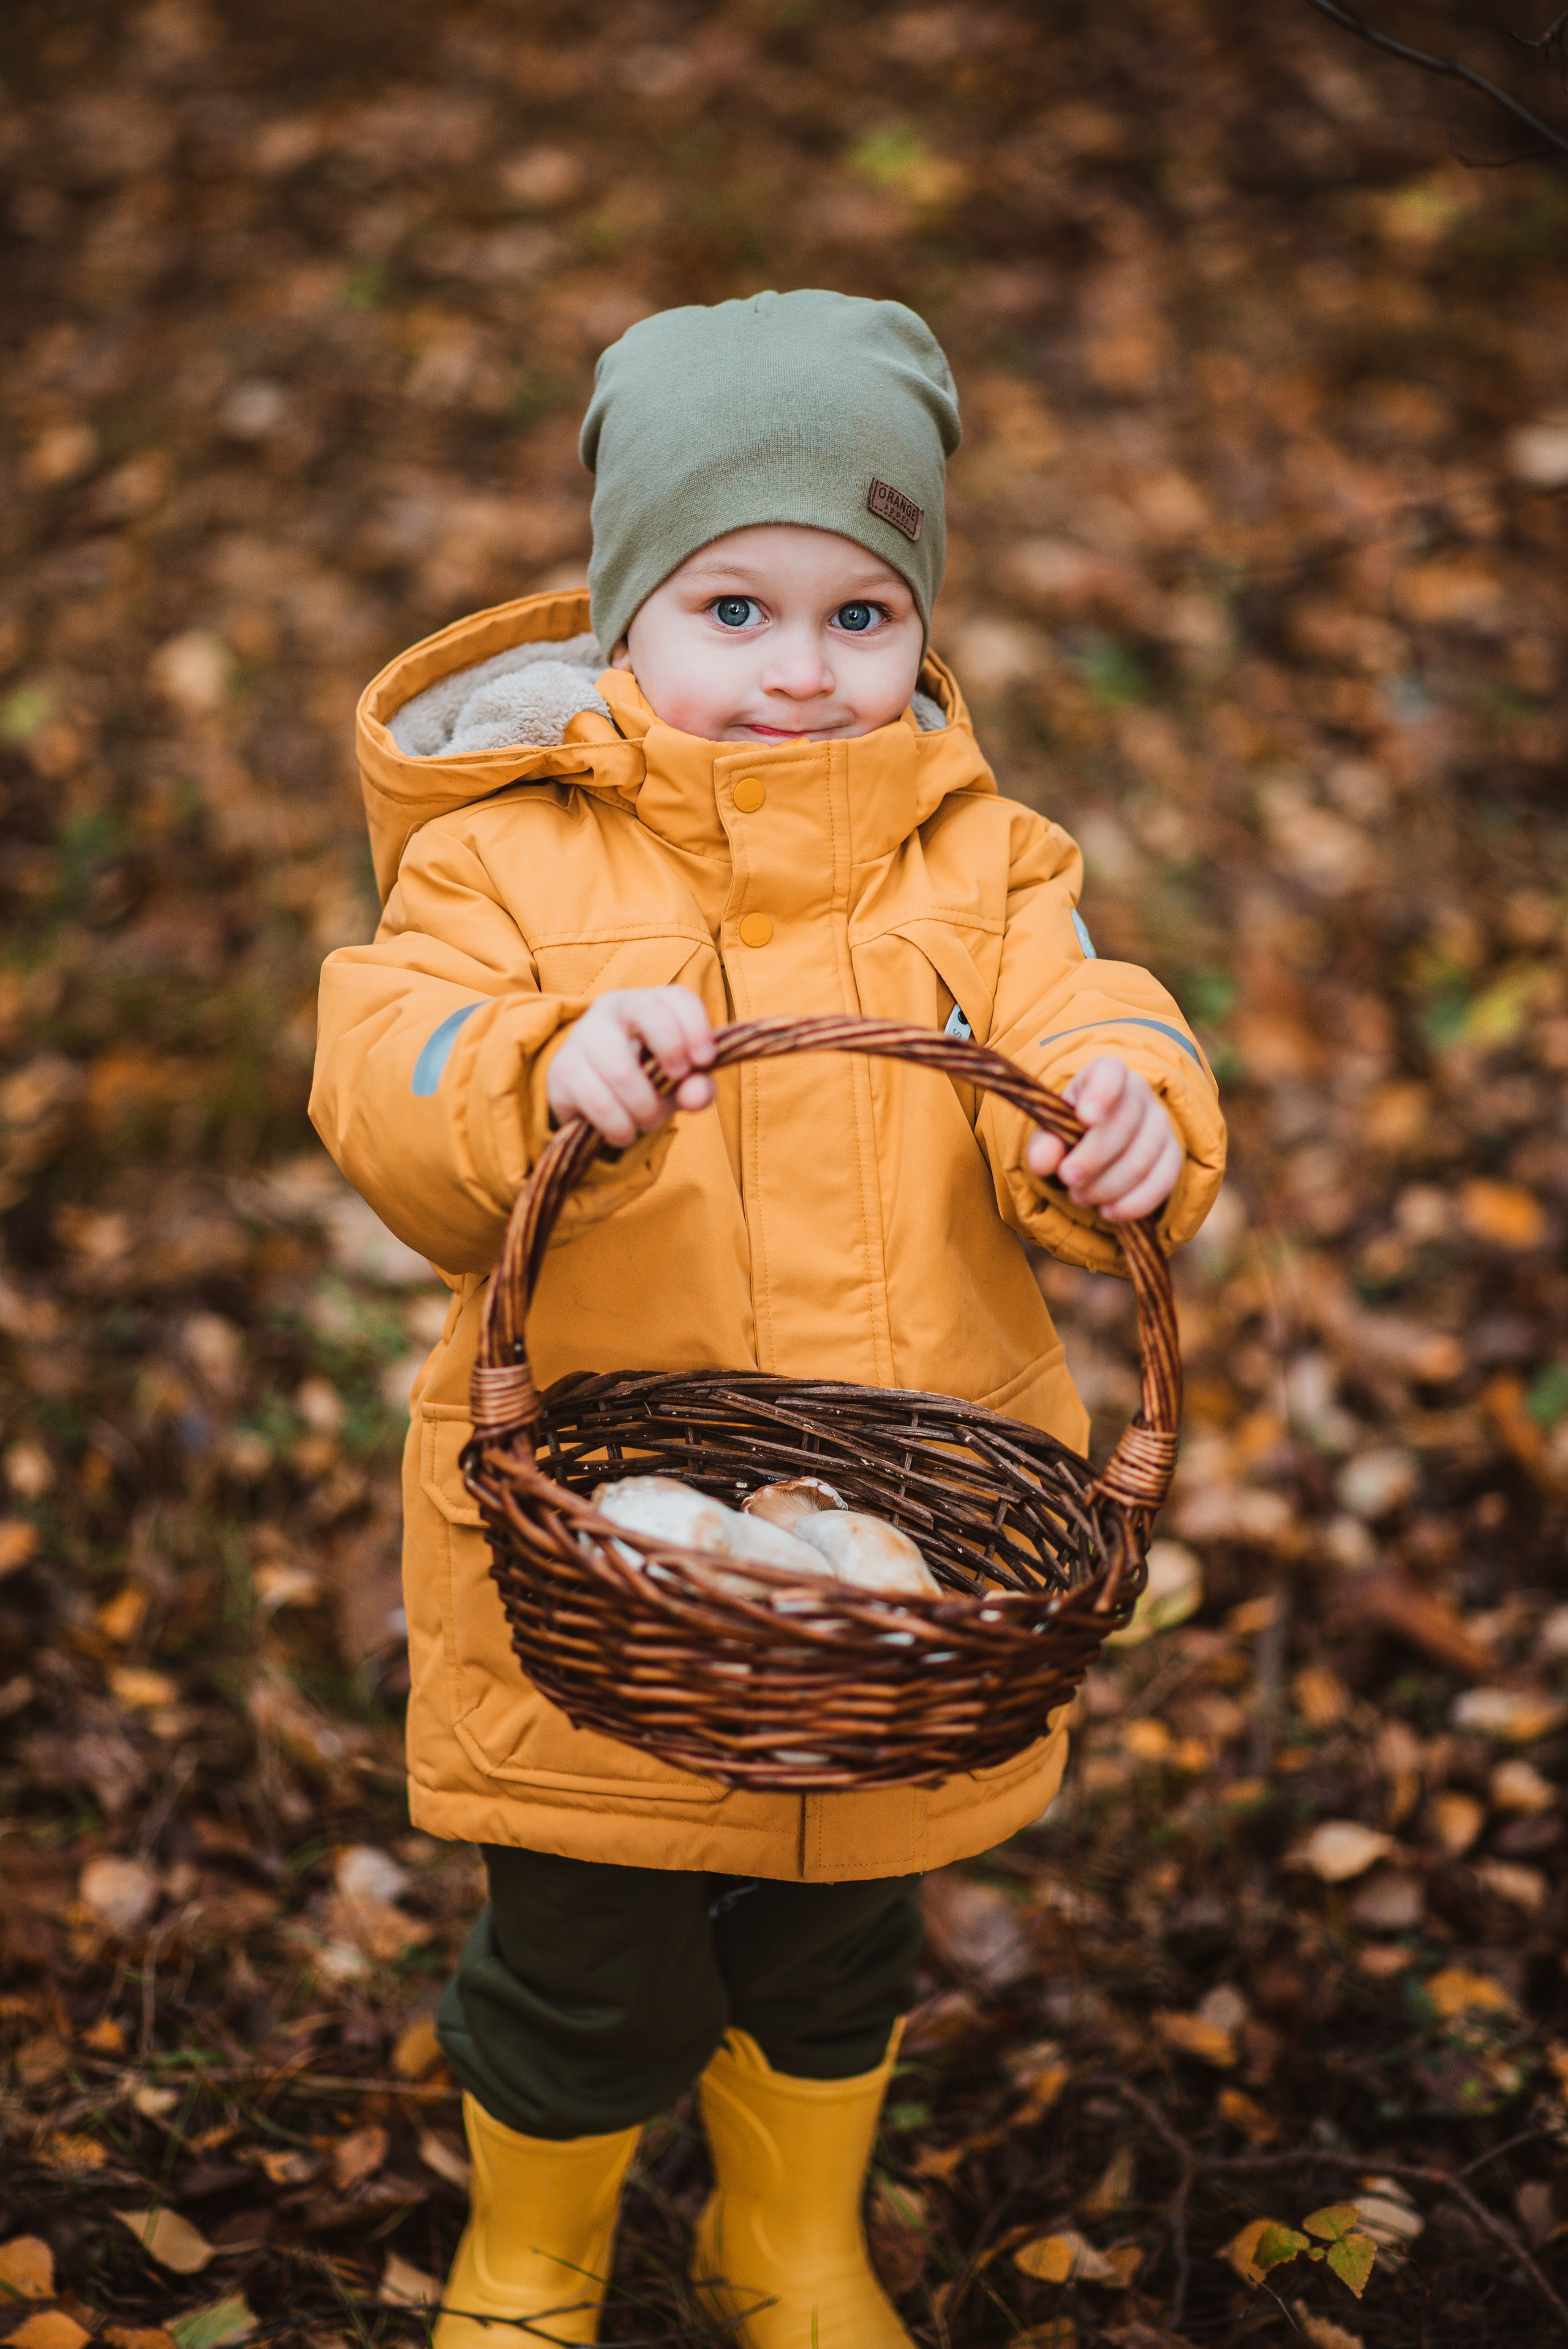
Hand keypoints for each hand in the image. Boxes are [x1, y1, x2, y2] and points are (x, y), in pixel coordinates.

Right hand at [546, 987, 715, 1146]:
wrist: (591, 1096)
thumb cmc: (645, 1078)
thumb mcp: (678, 1082)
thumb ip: (697, 1086)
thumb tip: (697, 1094)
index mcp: (648, 1002)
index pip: (677, 998)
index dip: (696, 1027)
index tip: (704, 1060)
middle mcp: (612, 1008)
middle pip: (647, 1015)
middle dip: (670, 1053)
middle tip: (674, 1084)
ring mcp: (582, 1036)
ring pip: (621, 1069)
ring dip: (644, 1107)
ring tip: (649, 1121)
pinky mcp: (562, 1069)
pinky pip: (598, 1101)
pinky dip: (619, 1126)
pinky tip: (624, 1132)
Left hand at [1025, 1055, 1181, 1223]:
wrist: (1099, 1147)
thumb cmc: (1071, 1132)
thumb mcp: (1051, 1133)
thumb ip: (1044, 1144)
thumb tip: (1042, 1162)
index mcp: (1104, 1075)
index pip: (1110, 1072)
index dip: (1101, 1092)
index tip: (1086, 1118)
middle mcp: (1139, 1093)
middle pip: (1126, 1121)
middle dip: (1094, 1157)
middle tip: (1068, 1179)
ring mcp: (1161, 1124)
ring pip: (1143, 1156)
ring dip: (1109, 1185)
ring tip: (1080, 1198)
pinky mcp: (1173, 1156)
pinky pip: (1162, 1181)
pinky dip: (1134, 1203)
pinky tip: (1109, 1213)